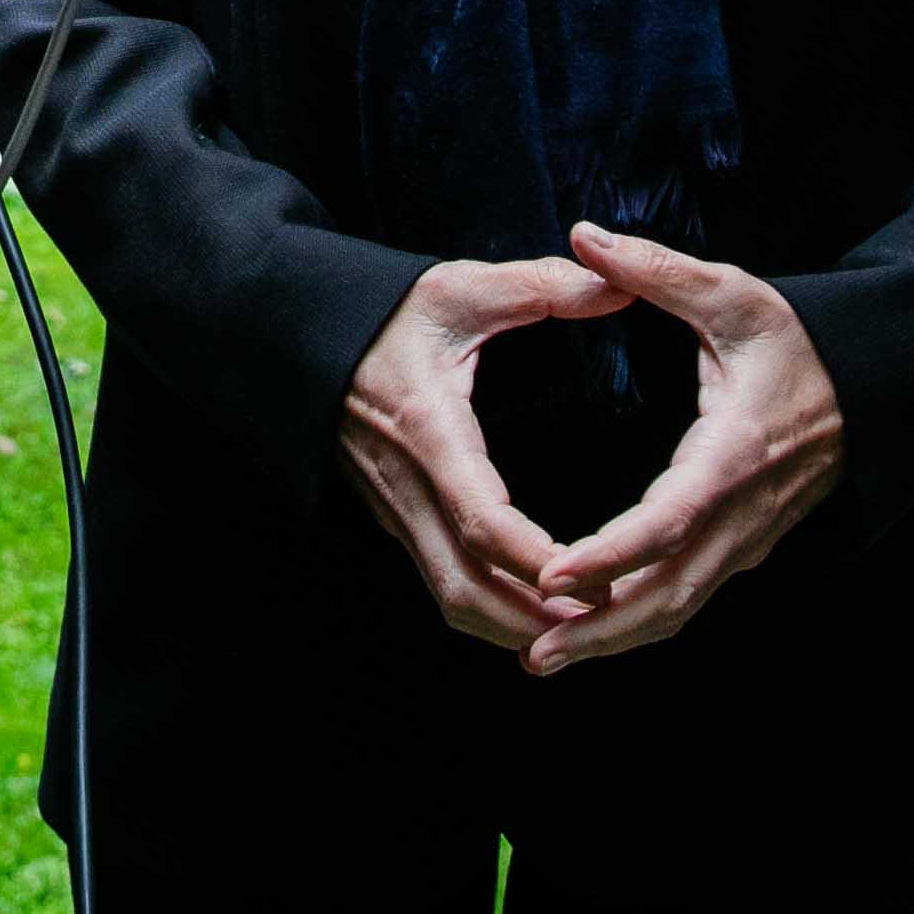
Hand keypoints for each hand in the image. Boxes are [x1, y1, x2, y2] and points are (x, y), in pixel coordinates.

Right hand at [337, 255, 632, 649]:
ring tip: (580, 626)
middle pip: (465, 587)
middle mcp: (406, 484)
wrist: (296, 332)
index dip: (536, 561)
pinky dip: (489, 605)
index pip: (482, 522)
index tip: (594, 578)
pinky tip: (535, 605)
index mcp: (428, 430)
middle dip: (533, 620)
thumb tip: (618, 287)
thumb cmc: (381, 310)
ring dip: (512, 623)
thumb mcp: (458, 287)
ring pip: (449, 595)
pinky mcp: (392, 514)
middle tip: (605, 621)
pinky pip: (439, 578)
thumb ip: (540, 287)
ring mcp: (394, 507)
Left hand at [523, 224, 842, 672]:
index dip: (612, 554)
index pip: (670, 521)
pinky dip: (638, 623)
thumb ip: (657, 272)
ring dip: (614, 639)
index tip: (553, 572)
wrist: (874, 388)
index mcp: (735, 454)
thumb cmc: (797, 339)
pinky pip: (688, 598)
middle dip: (601, 630)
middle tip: (533, 654)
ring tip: (543, 657)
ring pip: (678, 607)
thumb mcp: (734, 296)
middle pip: (669, 592)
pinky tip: (586, 632)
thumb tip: (583, 237)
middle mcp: (742, 513)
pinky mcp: (743, 548)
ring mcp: (747, 539)